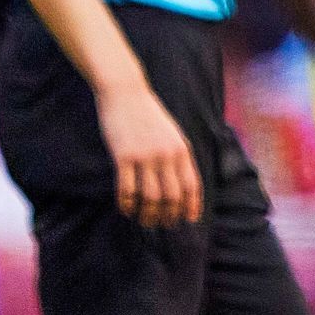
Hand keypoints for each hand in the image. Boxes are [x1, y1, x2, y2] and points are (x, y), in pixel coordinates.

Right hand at [97, 80, 201, 226]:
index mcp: (181, 149)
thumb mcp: (171, 132)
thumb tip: (179, 184)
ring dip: (147, 214)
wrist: (124, 91)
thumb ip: (177, 155)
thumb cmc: (147, 112)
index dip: (191, 206)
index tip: (188, 220)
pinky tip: (125, 208)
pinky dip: (127, 203)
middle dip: (168, 215)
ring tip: (143, 220)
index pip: (191, 186)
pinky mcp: (123, 156)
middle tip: (162, 223)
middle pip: (172, 197)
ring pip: (150, 197)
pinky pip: (127, 189)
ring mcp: (144, 156)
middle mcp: (166, 155)